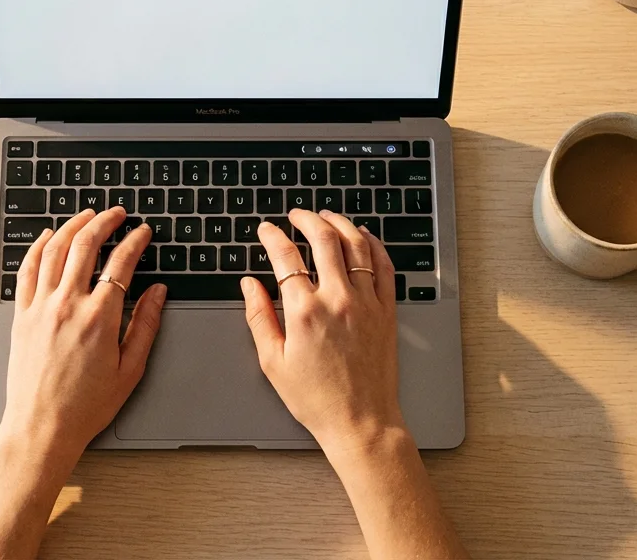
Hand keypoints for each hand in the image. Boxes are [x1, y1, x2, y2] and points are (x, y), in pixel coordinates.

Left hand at [0, 207, 166, 462]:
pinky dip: (38, 246)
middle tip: (117, 213)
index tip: (143, 232)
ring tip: (87, 215)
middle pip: (86, 245)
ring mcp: (40, 308)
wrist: (41, 428)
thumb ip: (145, 325)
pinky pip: (27, 270)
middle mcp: (68, 306)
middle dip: (104, 221)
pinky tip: (48, 237)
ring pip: (54, 250)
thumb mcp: (130, 370)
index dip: (135, 241)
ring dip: (72, 225)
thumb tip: (157, 292)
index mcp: (99, 319)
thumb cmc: (86, 406)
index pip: (121, 264)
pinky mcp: (21, 315)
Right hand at [240, 209, 404, 454]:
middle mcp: (338, 299)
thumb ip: (258, 316)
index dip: (272, 236)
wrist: (360, 421)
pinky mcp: (387, 310)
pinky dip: (373, 244)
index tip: (266, 229)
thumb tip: (249, 284)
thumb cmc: (316, 398)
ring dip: (339, 223)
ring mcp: (366, 302)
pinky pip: (384, 266)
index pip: (285, 256)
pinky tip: (363, 236)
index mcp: (304, 312)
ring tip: (326, 216)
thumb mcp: (272, 362)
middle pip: (323, 239)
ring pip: (356, 245)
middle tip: (296, 214)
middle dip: (306, 218)